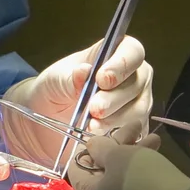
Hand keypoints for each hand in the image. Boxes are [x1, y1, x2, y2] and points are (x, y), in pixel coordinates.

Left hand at [0, 36, 152, 162]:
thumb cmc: (56, 89)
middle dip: (114, 98)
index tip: (102, 79)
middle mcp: (134, 75)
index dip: (121, 65)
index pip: (132, 52)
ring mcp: (138, 102)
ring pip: (138, 110)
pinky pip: (134, 132)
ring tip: (91, 125)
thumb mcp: (55, 79)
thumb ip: (70, 77)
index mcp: (117, 53)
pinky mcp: (135, 127)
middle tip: (94, 109)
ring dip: (114, 119)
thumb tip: (84, 71)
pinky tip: (98, 137)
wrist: (51, 118)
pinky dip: (116, 136)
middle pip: (137, 84)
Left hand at [69, 120, 189, 189]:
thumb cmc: (143, 179)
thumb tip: (91, 147)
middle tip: (135, 128)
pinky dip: (141, 170)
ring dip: (134, 154)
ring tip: (154, 138)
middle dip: (119, 145)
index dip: (89, 147)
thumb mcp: (118, 155)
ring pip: (121, 177)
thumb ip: (100, 147)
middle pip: (102, 171)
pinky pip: (134, 189)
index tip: (105, 134)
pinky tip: (157, 153)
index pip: (76, 168)